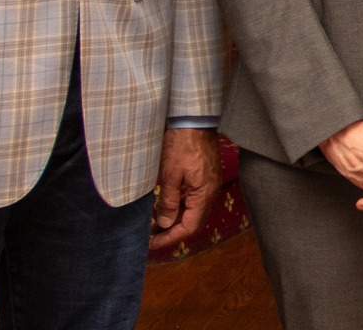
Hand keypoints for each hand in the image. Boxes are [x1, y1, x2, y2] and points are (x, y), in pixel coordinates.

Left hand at [150, 128, 220, 250]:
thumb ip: (168, 201)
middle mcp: (211, 193)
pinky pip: (194, 199)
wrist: (195, 120)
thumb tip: (164, 224)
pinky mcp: (207, 176)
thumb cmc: (182, 146)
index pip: (189, 227)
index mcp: (204, 195)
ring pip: (194, 210)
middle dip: (173, 231)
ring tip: (155, 222)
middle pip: (193, 222)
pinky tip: (166, 203)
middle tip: (152, 236)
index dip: (170, 238)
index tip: (151, 243)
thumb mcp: (170, 175)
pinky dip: (181, 206)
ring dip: (176, 219)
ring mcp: (210, 184)